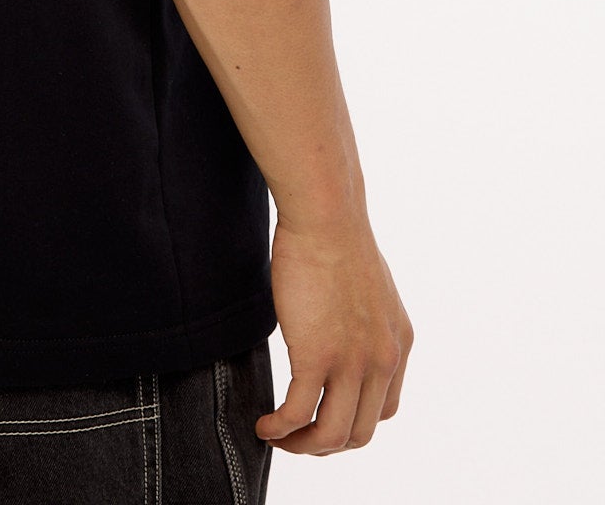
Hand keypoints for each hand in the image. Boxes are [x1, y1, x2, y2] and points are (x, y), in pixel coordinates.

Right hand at [255, 214, 412, 453]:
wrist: (326, 216)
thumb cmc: (336, 238)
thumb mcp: (368, 289)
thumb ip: (364, 320)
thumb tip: (341, 330)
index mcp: (398, 343)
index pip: (383, 410)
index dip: (350, 423)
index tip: (321, 416)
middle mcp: (383, 359)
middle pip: (359, 432)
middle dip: (324, 443)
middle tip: (295, 436)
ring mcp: (353, 362)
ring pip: (332, 434)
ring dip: (302, 445)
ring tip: (276, 436)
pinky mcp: (318, 356)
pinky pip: (298, 413)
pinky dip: (279, 428)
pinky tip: (263, 424)